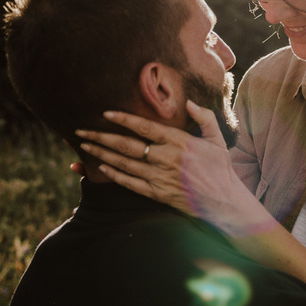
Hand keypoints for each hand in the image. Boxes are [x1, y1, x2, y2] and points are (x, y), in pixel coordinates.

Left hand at [76, 101, 240, 219]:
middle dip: (101, 136)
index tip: (106, 113)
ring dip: (102, 154)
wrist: (223, 203)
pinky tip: (101, 168)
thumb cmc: (220, 169)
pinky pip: (130, 183)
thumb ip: (204, 118)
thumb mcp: (217, 139)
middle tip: (81, 130)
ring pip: (124, 163)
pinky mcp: (157, 194)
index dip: (124, 119)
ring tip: (85, 145)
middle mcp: (165, 159)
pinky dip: (114, 175)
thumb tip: (190, 103)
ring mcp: (159, 178)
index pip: (146, 127)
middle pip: (127, 145)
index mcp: (179, 142)